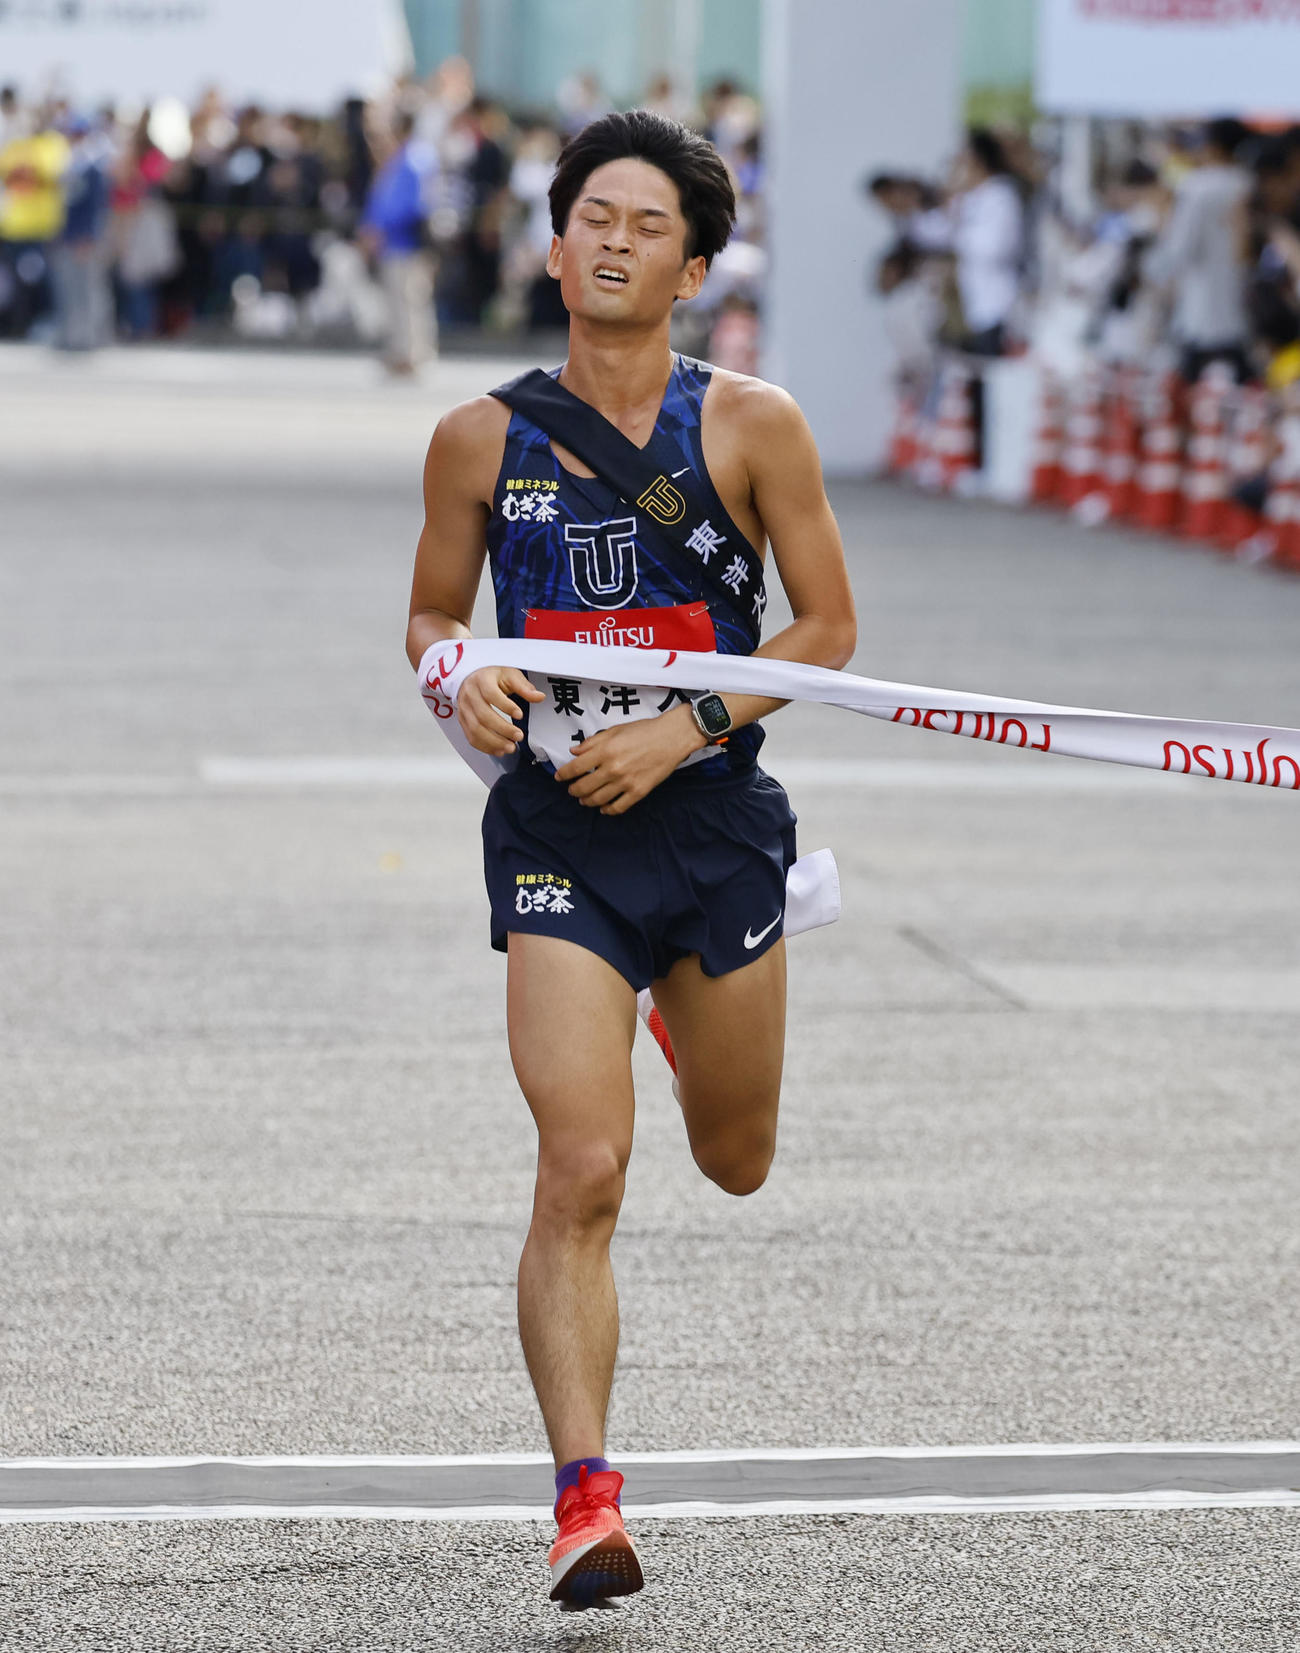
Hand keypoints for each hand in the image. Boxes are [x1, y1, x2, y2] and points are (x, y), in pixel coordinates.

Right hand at [457, 666, 543, 755]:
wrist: (472, 677)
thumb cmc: (492, 676)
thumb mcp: (510, 675)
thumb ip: (524, 687)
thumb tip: (539, 697)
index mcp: (481, 680)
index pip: (491, 694)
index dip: (505, 706)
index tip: (520, 714)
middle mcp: (470, 694)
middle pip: (483, 715)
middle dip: (502, 729)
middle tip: (518, 736)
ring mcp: (464, 709)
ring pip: (475, 729)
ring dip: (493, 742)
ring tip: (510, 747)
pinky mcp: (463, 721)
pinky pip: (471, 737)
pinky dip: (485, 747)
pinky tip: (498, 750)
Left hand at [554, 707, 704, 814]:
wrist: (672, 738)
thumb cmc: (644, 731)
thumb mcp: (614, 730)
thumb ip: (592, 742)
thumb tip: (574, 751)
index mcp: (605, 751)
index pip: (575, 768)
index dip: (563, 775)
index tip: (559, 777)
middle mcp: (613, 768)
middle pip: (583, 787)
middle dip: (573, 790)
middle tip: (572, 790)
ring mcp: (626, 782)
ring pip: (598, 800)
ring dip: (587, 801)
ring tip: (584, 799)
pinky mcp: (639, 791)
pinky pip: (618, 807)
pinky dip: (607, 810)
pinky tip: (604, 808)